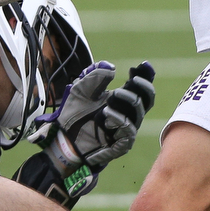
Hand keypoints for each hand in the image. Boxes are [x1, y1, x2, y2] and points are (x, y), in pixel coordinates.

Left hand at [38, 60, 155, 168]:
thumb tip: (111, 67)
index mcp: (122, 101)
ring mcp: (125, 130)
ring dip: (130, 102)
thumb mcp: (81, 89)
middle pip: (146, 101)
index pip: (141, 90)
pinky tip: (107, 112)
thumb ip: (95, 76)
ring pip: (138, 114)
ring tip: (115, 94)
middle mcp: (128, 115)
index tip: (142, 66)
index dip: (145, 78)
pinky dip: (120, 120)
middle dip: (141, 88)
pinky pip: (128, 131)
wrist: (63, 135)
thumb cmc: (75, 112)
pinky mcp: (121, 144)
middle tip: (132, 79)